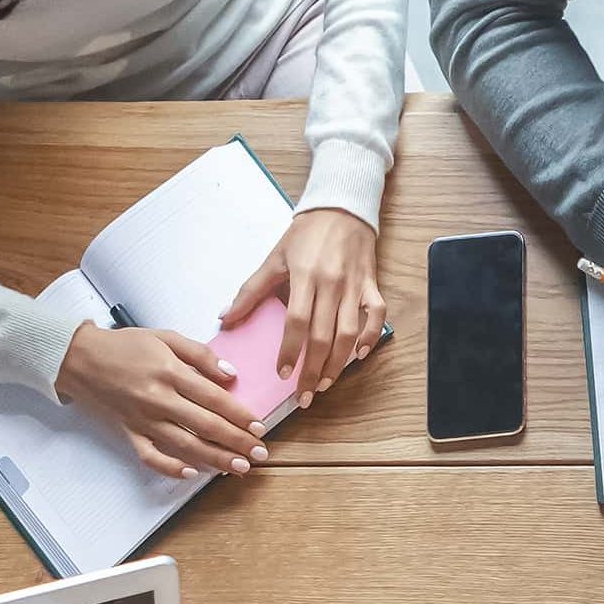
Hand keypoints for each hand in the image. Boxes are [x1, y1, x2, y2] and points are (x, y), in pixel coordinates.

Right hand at [56, 323, 266, 479]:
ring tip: (238, 468)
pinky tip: (190, 473)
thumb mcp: (165, 337)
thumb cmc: (123, 346)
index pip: (214, 398)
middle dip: (236, 442)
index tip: (259, 427)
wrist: (77, 357)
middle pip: (205, 425)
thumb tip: (230, 375)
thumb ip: (200, 355)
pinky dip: (169, 467)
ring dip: (214, 459)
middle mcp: (158, 399)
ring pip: (184, 445)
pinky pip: (149, 456)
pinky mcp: (128, 432)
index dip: (239, 415)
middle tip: (260, 454)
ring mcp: (143, 419)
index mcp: (170, 373)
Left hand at [224, 207, 385, 409]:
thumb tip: (226, 318)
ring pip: (349, 332)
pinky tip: (358, 356)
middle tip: (304, 395)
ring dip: (338, 363)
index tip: (283, 374)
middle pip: (323, 335)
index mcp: (305, 276)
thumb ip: (251, 290)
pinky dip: (369, 337)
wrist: (341, 207)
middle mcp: (332, 283)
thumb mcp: (274, 258)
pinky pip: (376, 315)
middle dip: (313, 369)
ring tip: (325, 383)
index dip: (290, 350)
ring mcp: (355, 285)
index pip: (297, 321)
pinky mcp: (371, 284)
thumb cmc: (305, 234)